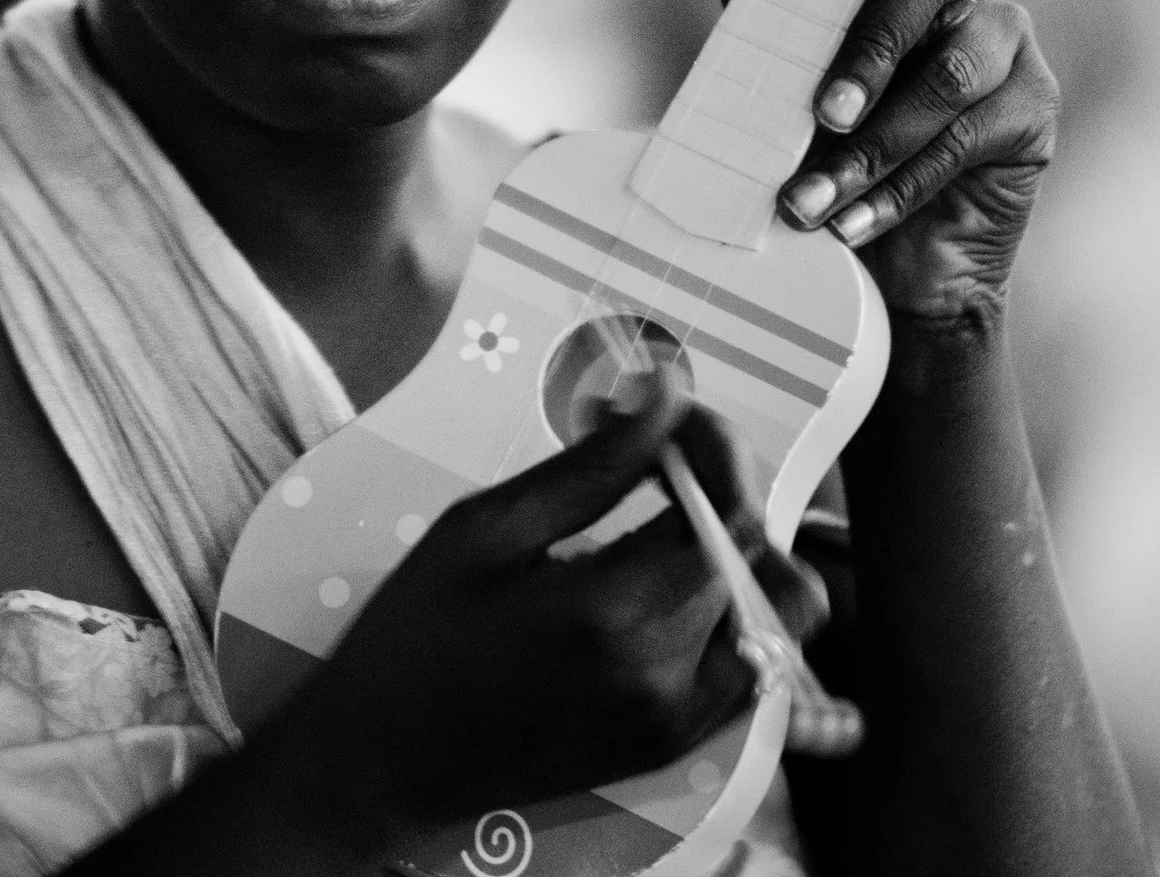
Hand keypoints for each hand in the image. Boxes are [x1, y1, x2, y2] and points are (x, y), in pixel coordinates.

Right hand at [268, 368, 827, 830]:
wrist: (383, 763)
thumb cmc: (415, 632)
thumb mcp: (483, 531)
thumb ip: (589, 469)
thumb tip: (666, 396)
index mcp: (611, 611)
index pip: (726, 509)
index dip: (713, 446)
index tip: (667, 413)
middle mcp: (666, 672)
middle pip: (754, 555)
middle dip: (717, 486)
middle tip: (654, 458)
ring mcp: (678, 719)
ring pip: (775, 615)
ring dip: (742, 555)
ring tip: (672, 527)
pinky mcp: (674, 744)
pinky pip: (754, 671)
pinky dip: (737, 616)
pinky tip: (672, 590)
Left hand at [714, 0, 1058, 327]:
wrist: (873, 272)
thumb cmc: (816, 160)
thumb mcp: (772, 79)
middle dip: (869, 46)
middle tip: (820, 111)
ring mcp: (1009, 50)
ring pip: (945, 74)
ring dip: (869, 142)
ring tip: (811, 198)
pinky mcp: (1033, 115)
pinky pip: (962, 138)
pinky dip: (896, 184)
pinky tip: (853, 221)